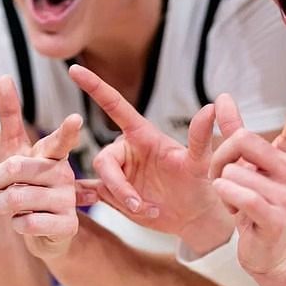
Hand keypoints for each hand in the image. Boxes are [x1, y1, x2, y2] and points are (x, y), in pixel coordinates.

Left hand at [0, 75, 91, 259]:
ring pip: (17, 198)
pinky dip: (17, 224)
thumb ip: (10, 118)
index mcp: (51, 154)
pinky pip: (27, 223)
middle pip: (18, 168)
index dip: (66, 132)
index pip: (58, 141)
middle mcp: (63, 173)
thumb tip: (4, 77)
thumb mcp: (15, 153)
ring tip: (10, 208)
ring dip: (3, 205)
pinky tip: (25, 223)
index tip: (75, 120)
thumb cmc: (26, 186)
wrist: (43, 231)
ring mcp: (68, 199)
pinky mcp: (68, 225)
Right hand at [68, 64, 230, 245]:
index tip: (74, 68)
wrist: (192, 216)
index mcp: (141, 135)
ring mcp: (118, 172)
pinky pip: (94, 195)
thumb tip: (211, 107)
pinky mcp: (111, 194)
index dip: (94, 86)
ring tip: (147, 210)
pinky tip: (100, 208)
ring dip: (122, 200)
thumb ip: (200, 137)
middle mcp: (126, 151)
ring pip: (102, 182)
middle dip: (119, 185)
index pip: (114, 106)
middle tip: (140, 204)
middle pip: (103, 160)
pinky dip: (98, 203)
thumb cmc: (197, 184)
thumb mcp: (200, 163)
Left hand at [209, 63, 285, 285]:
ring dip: (221, 187)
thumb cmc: (254, 204)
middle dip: (219, 157)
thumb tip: (223, 96)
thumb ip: (234, 130)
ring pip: (232, 170)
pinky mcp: (275, 216)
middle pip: (242, 140)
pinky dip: (225, 199)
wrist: (268, 252)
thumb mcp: (244, 165)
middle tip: (221, 177)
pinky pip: (238, 192)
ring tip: (234, 203)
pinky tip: (235, 214)